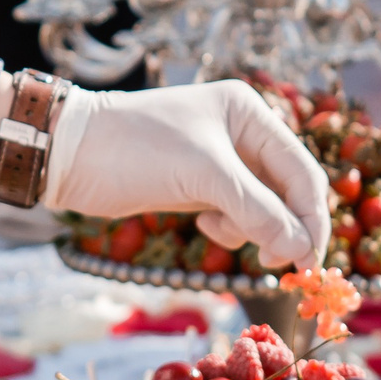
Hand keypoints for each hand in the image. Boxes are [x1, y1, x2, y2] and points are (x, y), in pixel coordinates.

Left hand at [46, 81, 330, 269]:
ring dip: (251, 229)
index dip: (311, 217)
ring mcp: (219, 159)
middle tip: (278, 266)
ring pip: (262, 208)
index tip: (310, 260)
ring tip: (218, 232)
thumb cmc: (137, 149)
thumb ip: (258, 210)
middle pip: (286, 191)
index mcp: (249, 113)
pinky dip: (228, 228)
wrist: (70, 155)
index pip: (301, 170)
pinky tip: (203, 225)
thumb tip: (301, 249)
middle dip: (283, 228)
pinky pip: (236, 214)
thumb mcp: (204, 176)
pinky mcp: (198, 184)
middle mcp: (240, 132)